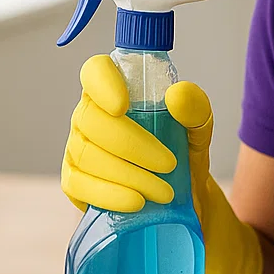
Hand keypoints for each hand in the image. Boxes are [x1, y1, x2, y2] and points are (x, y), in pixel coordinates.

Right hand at [60, 55, 263, 273]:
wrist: (184, 201)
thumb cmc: (185, 154)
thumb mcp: (199, 132)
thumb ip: (195, 110)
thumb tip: (178, 95)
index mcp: (118, 92)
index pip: (95, 71)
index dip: (102, 83)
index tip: (123, 105)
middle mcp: (91, 117)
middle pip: (92, 120)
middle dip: (133, 145)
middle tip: (170, 165)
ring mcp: (78, 150)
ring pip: (89, 155)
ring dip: (129, 174)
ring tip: (165, 191)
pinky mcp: (75, 183)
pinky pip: (80, 186)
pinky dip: (110, 195)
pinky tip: (137, 202)